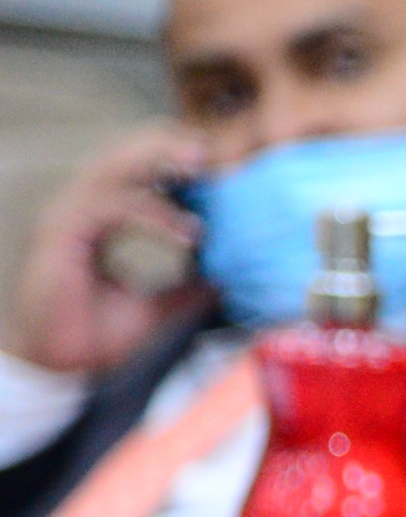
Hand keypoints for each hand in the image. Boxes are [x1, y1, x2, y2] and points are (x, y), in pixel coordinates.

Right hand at [8, 123, 211, 374]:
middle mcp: (81, 210)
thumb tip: (234, 277)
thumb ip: (190, 287)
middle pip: (123, 157)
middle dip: (168, 145)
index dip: (175, 161)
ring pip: (114, 170)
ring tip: (203, 165)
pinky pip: (112, 208)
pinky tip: (190, 232)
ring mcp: (67, 219)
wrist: (61, 372)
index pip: (137, 173)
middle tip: (215, 147)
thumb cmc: (100, 340)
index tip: (224, 162)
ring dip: (160, 163)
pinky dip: (153, 214)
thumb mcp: (160, 308)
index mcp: (100, 218)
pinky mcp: (60, 236)